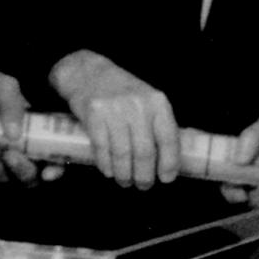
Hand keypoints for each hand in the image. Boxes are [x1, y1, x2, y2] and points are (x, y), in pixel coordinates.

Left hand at [0, 58, 45, 182]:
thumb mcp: (3, 87)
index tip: (47, 173)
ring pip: (2, 175)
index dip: (55, 170)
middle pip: (29, 175)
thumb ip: (12, 104)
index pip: (53, 158)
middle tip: (9, 154)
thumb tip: (15, 135)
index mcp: (34, 131)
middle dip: (20, 169)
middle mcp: (19, 147)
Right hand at [50, 49, 178, 188]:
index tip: (166, 178)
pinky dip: (106, 165)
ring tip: (125, 181)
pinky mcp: (94, 115)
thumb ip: (156, 125)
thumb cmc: (122, 92)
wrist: (88, 73)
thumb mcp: (147, 101)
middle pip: (145, 152)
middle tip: (143, 185)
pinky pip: (102, 150)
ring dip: (124, 175)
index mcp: (157, 102)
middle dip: (145, 176)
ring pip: (123, 155)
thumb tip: (166, 161)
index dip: (169, 163)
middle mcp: (138, 105)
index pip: (168, 139)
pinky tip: (109, 171)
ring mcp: (115, 110)